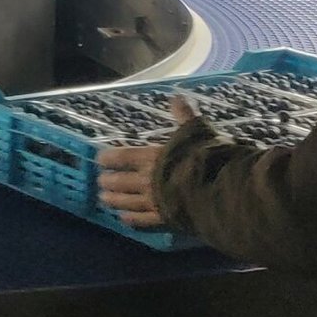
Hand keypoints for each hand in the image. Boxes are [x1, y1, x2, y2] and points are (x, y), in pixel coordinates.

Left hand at [95, 95, 193, 229]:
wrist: (217, 192)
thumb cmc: (205, 158)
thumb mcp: (196, 132)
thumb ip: (184, 116)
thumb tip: (176, 96)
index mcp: (151, 157)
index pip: (123, 156)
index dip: (109, 158)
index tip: (99, 159)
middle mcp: (147, 180)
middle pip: (121, 181)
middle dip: (109, 181)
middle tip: (100, 182)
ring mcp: (153, 201)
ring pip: (126, 202)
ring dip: (114, 200)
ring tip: (104, 200)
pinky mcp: (163, 219)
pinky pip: (142, 220)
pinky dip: (131, 220)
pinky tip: (124, 220)